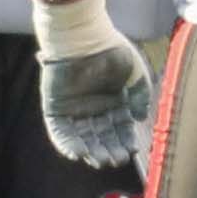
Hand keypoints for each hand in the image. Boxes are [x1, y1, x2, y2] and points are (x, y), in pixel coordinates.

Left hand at [37, 24, 155, 171]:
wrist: (83, 37)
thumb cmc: (111, 52)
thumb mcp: (135, 75)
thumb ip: (140, 97)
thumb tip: (139, 120)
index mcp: (113, 101)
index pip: (120, 129)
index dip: (125, 141)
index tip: (131, 151)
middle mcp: (94, 108)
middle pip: (101, 137)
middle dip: (109, 150)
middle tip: (114, 160)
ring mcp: (74, 109)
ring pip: (82, 138)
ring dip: (90, 151)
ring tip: (99, 159)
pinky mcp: (55, 108)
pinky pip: (60, 131)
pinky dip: (67, 144)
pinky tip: (78, 154)